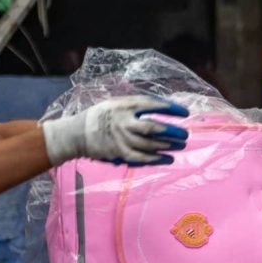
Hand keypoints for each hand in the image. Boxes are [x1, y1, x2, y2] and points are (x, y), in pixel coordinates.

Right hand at [42, 95, 188, 166]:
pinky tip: (169, 158)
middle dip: (172, 131)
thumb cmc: (99, 116)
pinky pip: (142, 158)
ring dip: (168, 145)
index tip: (184, 112)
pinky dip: (157, 159)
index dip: (170, 108)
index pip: (151, 105)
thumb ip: (135, 104)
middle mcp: (123, 122)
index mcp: (123, 106)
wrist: (76, 133)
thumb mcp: (115, 103)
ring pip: (150, 144)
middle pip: (152, 127)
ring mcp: (122, 139)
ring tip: (181, 145)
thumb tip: (160, 106)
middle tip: (185, 134)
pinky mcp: (120, 153)